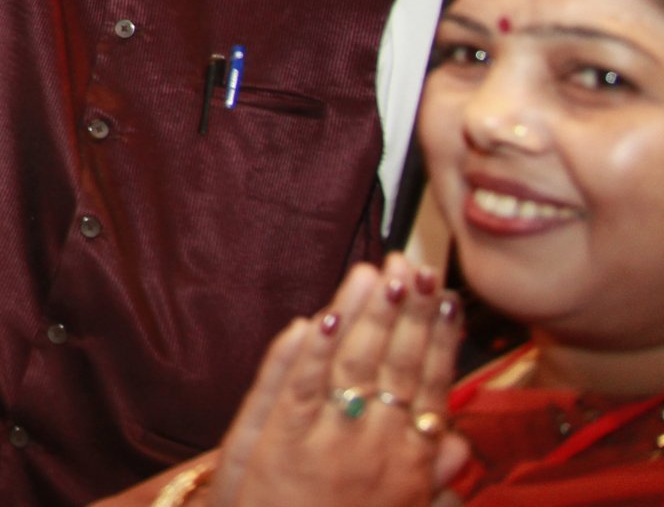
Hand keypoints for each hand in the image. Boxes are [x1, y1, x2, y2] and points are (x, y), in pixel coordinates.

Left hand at [208, 255, 469, 506]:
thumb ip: (432, 476)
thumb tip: (460, 443)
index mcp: (411, 461)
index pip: (431, 386)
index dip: (440, 339)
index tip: (447, 297)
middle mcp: (379, 446)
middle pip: (398, 366)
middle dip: (409, 312)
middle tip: (417, 266)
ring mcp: (331, 442)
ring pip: (353, 367)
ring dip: (366, 316)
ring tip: (378, 274)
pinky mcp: (283, 442)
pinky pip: (301, 388)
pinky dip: (312, 352)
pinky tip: (322, 319)